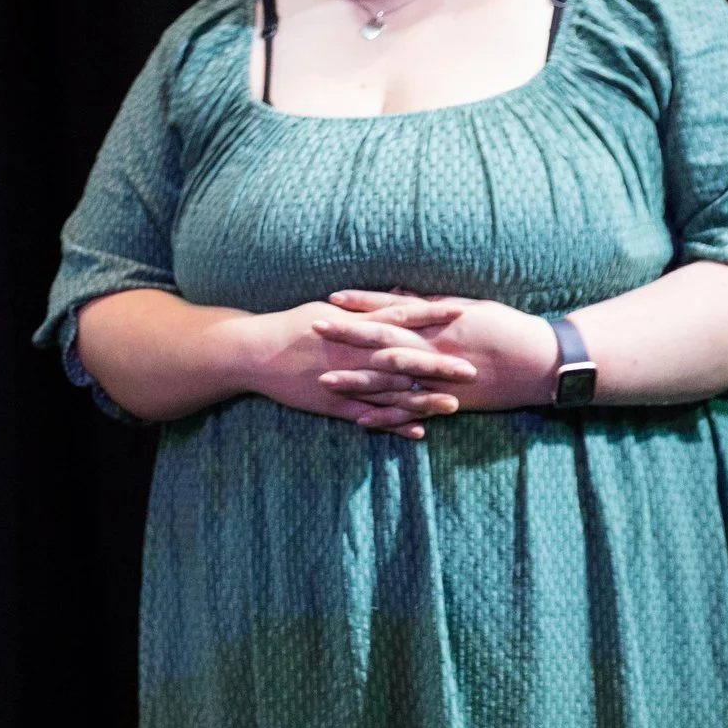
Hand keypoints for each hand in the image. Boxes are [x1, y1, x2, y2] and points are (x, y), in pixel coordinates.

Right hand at [236, 299, 477, 438]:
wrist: (254, 353)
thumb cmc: (292, 326)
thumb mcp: (329, 310)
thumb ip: (366, 308)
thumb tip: (398, 296)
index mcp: (356, 327)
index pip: (403, 317)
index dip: (433, 315)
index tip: (464, 312)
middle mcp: (356, 354)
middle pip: (405, 359)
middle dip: (439, 365)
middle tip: (472, 370)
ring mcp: (347, 380)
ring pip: (392, 392)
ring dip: (424, 399)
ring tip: (454, 405)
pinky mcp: (335, 403)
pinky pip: (371, 415)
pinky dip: (395, 423)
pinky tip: (418, 431)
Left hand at [320, 291, 558, 411]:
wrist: (544, 363)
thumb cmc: (507, 328)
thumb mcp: (469, 308)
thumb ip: (429, 304)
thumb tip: (395, 293)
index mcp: (441, 322)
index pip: (393, 309)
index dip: (361, 304)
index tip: (331, 298)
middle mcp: (437, 349)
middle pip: (384, 341)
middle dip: (347, 336)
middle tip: (312, 329)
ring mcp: (442, 378)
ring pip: (392, 381)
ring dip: (357, 381)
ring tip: (324, 380)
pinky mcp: (451, 402)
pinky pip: (413, 412)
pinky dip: (388, 417)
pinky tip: (361, 420)